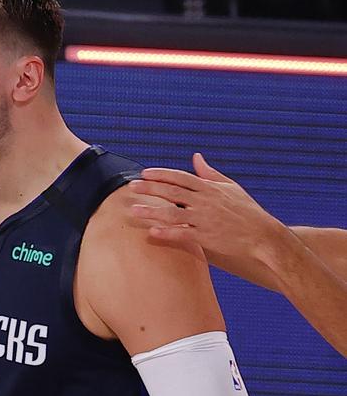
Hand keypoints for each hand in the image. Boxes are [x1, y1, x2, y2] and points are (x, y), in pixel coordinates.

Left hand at [128, 153, 287, 260]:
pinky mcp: (207, 238)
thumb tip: (196, 157)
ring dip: (151, 211)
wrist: (264, 236)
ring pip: (173, 213)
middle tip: (132, 186)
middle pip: (172, 192)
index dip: (162, 174)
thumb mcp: (231, 187)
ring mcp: (205, 220)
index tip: (145, 173)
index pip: (181, 177)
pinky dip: (167, 233)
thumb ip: (210, 173)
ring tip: (134, 210)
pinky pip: (183, 234)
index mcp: (210, 188)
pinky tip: (152, 232)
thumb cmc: (247, 211)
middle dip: (150, 188)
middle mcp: (205, 202)